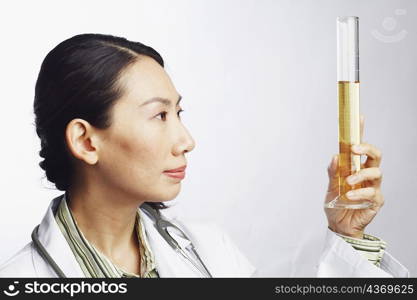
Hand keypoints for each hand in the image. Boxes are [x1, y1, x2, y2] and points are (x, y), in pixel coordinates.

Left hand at [324, 115, 383, 238]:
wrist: (338, 225)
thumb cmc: (336, 204)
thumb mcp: (329, 187)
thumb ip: (332, 172)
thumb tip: (335, 157)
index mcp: (355, 168)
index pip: (359, 147)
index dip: (360, 132)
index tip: (359, 117)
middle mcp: (366, 174)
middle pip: (375, 155)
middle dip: (367, 148)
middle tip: (355, 149)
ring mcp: (373, 187)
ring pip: (377, 172)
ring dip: (361, 174)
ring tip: (347, 182)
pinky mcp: (376, 200)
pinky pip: (372, 192)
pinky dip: (359, 193)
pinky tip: (349, 196)